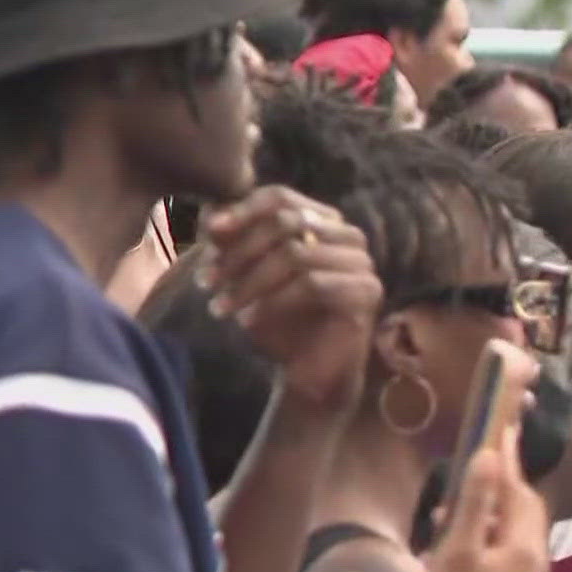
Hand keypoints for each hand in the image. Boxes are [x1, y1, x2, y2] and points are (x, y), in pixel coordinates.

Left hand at [200, 186, 382, 411]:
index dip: (242, 210)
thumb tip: (210, 213)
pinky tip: (247, 322)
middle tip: (205, 281)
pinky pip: (312, 284)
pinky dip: (273, 302)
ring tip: (219, 307)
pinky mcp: (366, 293)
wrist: (309, 374)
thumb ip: (232, 243)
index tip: (207, 234)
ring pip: (296, 253)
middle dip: (239, 251)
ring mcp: (361, 263)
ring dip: (249, 281)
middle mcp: (348, 236)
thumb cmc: (279, 321)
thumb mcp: (245, 276)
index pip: (280, 197)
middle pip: (286, 222)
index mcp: (322, 222)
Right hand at [422, 351, 547, 571]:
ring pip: (508, 528)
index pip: (518, 487)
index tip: (500, 424)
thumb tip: (489, 456)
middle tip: (478, 457)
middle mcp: (532, 557)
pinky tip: (452, 542)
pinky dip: (481, 535)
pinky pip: (501, 548)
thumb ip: (474, 503)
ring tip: (450, 506)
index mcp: (523, 544)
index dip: (506, 456)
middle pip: (519, 505)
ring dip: (484, 511)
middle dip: (497, 482)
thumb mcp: (458, 553)